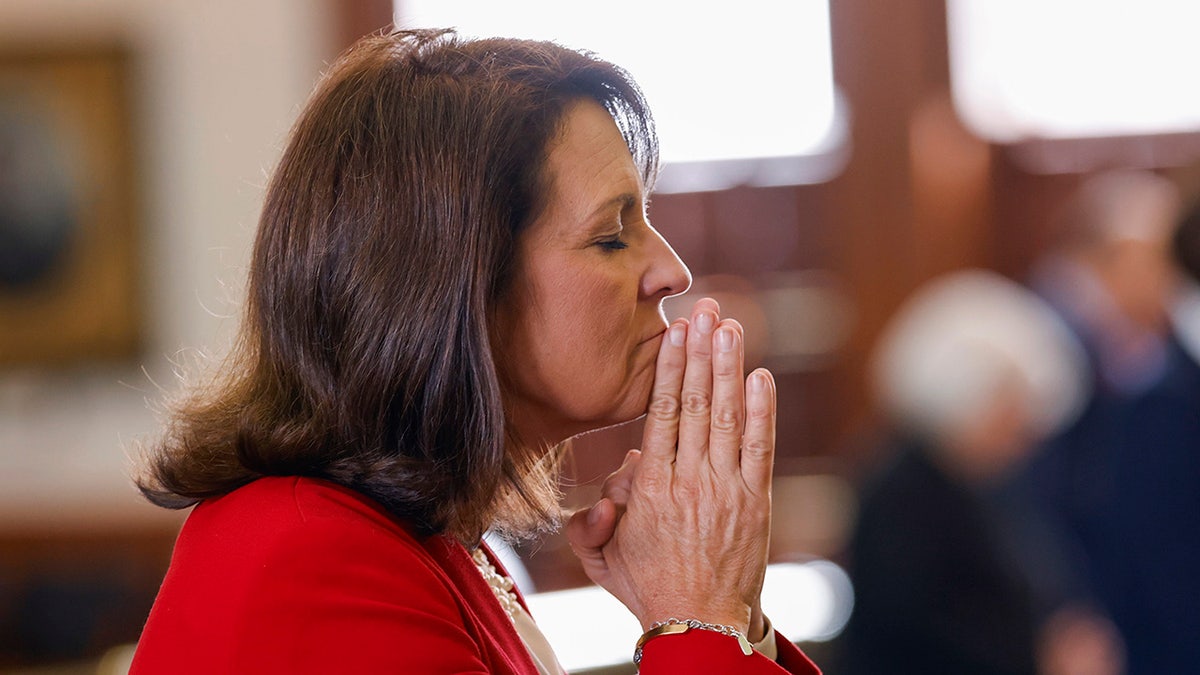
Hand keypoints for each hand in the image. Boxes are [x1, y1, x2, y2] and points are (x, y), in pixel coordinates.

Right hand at [567, 298, 775, 639]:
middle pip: (695, 403)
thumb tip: (618, 473)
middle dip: (700, 351)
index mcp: (650, 489)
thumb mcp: (602, 556)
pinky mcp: (756, 503)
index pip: (660, 413)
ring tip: (730, 326)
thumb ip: (592, 517)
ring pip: (726, 417)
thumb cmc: (649, 585)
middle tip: (705, 308)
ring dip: (728, 368)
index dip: (668, 368)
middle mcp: (688, 481)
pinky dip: (762, 412)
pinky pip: (759, 449)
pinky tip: (761, 377)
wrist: (701, 626)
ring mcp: (726, 490)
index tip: (673, 332)